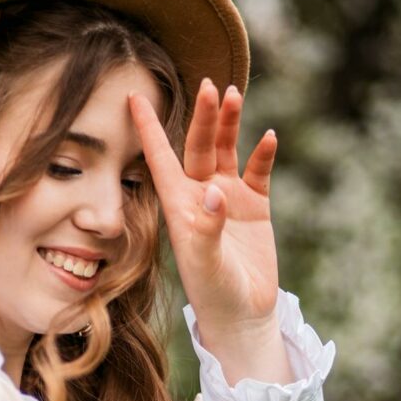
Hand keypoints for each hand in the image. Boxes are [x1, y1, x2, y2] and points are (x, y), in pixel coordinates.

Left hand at [128, 79, 280, 340]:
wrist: (242, 315)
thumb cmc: (214, 293)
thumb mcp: (206, 264)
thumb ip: (208, 228)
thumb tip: (213, 193)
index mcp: (179, 206)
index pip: (159, 159)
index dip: (147, 128)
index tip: (132, 96)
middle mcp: (200, 196)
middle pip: (197, 146)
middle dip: (202, 116)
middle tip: (208, 85)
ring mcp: (228, 199)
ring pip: (226, 150)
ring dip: (229, 124)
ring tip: (233, 94)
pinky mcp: (254, 207)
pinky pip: (258, 171)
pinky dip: (262, 154)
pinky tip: (268, 137)